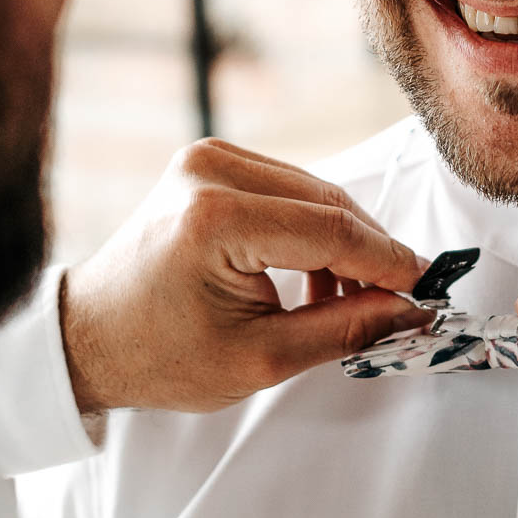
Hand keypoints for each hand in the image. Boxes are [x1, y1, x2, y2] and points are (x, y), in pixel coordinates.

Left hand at [61, 138, 430, 415]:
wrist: (89, 336)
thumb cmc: (159, 356)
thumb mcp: (260, 359)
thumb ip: (343, 329)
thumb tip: (410, 312)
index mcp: (216, 218)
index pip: (331, 230)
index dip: (389, 262)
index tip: (428, 290)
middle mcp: (210, 170)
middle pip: (328, 202)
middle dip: (372, 251)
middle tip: (405, 297)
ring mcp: (208, 158)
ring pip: (314, 191)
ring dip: (344, 240)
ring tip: (353, 298)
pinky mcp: (210, 161)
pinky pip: (287, 187)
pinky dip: (313, 227)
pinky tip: (316, 275)